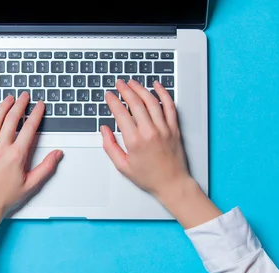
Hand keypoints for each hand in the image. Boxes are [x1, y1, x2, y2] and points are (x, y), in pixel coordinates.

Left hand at [0, 92, 62, 247]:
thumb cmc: (5, 198)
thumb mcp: (31, 184)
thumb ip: (46, 167)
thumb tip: (58, 154)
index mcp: (16, 156)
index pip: (29, 128)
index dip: (36, 114)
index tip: (40, 105)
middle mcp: (1, 148)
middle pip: (12, 119)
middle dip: (20, 104)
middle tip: (25, 96)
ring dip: (3, 107)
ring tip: (9, 98)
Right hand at [101, 79, 188, 198]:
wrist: (172, 183)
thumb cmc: (148, 177)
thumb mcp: (122, 166)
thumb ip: (110, 146)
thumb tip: (104, 130)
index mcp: (135, 141)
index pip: (121, 113)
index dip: (113, 101)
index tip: (109, 95)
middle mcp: (150, 131)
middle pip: (136, 103)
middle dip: (125, 90)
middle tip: (119, 84)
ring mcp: (164, 128)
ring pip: (151, 101)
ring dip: (140, 89)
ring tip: (133, 82)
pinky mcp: (174, 128)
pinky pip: (169, 106)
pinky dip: (163, 93)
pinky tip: (157, 86)